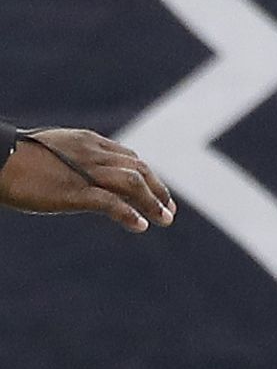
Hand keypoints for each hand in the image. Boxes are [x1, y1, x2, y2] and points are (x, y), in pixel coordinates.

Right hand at [0, 128, 175, 232]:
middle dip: (158, 190)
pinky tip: (139, 226)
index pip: (129, 158)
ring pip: (132, 182)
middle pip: (138, 168)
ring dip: (152, 202)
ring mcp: (85, 171)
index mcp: (89, 142)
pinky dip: (129, 214)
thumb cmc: (16, 158)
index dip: (149, 176)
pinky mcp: (75, 191)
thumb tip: (82, 179)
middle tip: (168, 211)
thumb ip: (74, 162)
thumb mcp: (54, 154)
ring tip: (163, 219)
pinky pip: (110, 202)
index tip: (159, 193)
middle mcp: (93, 153)